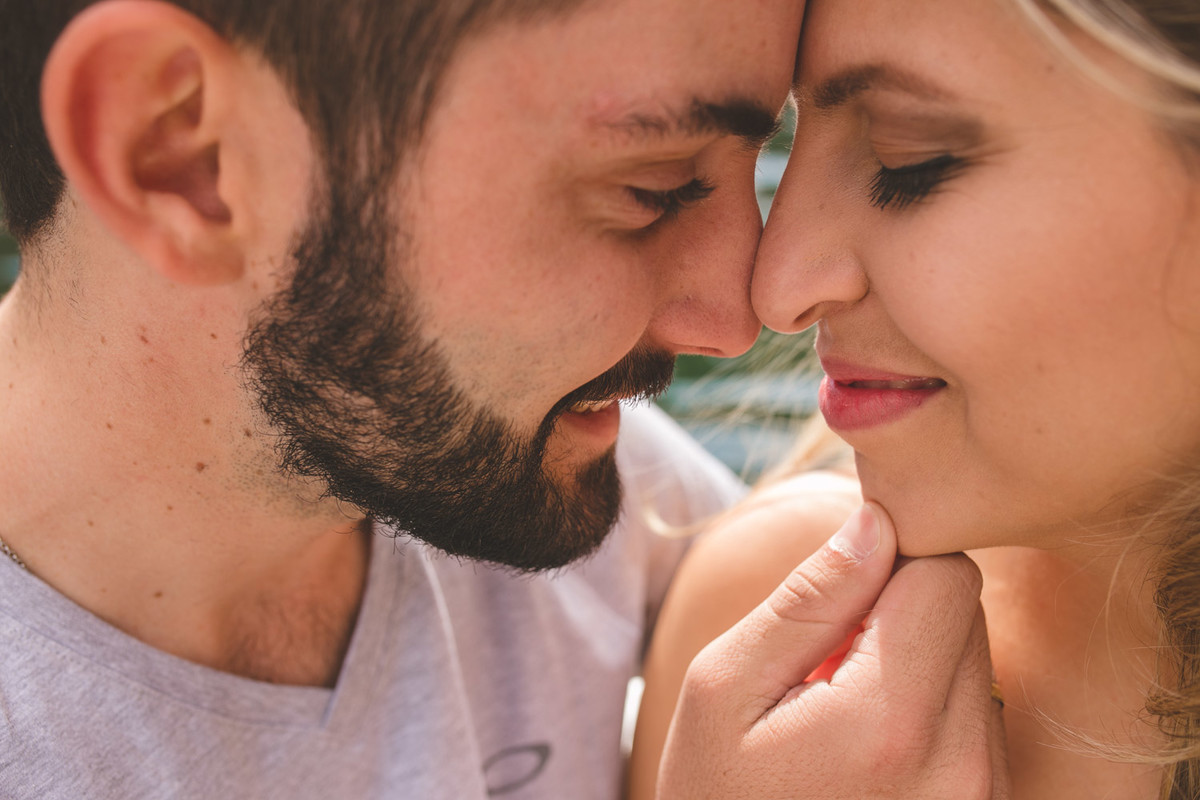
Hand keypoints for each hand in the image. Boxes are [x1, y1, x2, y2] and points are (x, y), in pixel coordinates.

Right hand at [656, 503, 1008, 798]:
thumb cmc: (717, 796)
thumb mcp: (724, 689)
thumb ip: (807, 601)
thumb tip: (875, 522)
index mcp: (890, 721)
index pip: (946, 575)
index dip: (889, 565)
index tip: (837, 600)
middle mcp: (961, 764)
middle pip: (967, 615)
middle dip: (900, 613)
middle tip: (829, 662)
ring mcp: (982, 796)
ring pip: (976, 663)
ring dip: (916, 664)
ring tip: (844, 711)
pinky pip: (979, 718)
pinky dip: (929, 712)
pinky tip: (870, 748)